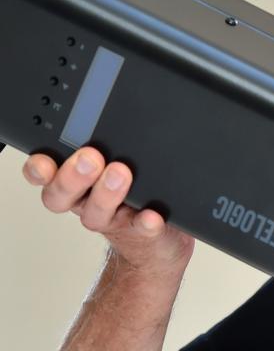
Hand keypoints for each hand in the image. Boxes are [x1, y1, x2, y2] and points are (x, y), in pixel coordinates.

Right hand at [22, 146, 193, 274]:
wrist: (158, 240)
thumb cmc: (137, 194)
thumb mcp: (120, 161)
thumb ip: (112, 143)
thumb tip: (119, 110)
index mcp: (77, 180)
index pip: (46, 173)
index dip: (39, 169)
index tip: (44, 160)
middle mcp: (87, 201)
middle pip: (62, 194)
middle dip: (72, 175)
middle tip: (90, 158)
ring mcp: (113, 219)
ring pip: (96, 213)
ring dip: (106, 194)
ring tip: (121, 174)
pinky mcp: (142, 233)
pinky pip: (142, 230)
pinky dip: (146, 223)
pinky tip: (152, 216)